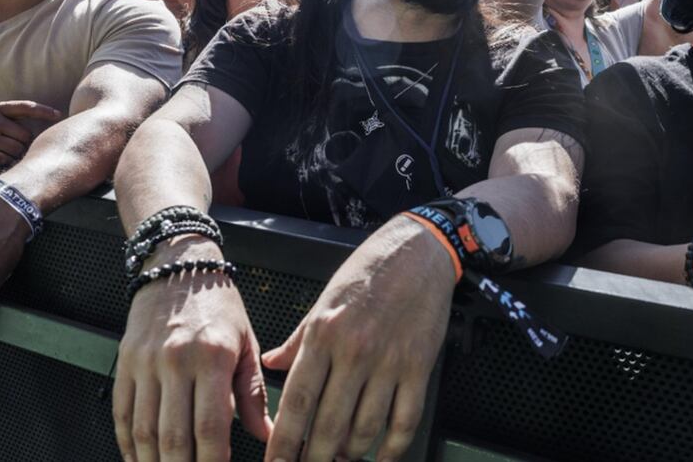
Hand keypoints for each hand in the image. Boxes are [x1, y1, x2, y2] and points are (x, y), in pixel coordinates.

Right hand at [0, 100, 62, 166]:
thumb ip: (1, 118)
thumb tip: (26, 133)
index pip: (25, 107)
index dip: (44, 112)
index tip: (58, 115)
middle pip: (25, 136)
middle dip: (25, 145)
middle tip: (17, 151)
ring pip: (16, 150)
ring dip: (16, 156)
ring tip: (5, 156)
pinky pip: (4, 160)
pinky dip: (5, 163)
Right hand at [114, 238, 270, 460]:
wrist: (179, 264)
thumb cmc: (219, 303)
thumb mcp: (246, 342)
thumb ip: (255, 393)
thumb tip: (268, 434)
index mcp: (214, 356)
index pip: (211, 427)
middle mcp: (177, 361)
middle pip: (174, 437)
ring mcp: (146, 363)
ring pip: (144, 431)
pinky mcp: (125, 362)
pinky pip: (122, 413)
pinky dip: (127, 444)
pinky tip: (138, 459)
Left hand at [262, 217, 455, 460]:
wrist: (417, 251)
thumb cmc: (368, 271)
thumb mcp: (323, 300)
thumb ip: (298, 339)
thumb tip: (272, 365)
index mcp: (323, 333)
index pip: (296, 401)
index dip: (284, 442)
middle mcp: (354, 351)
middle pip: (329, 424)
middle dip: (314, 458)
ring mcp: (389, 362)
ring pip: (365, 429)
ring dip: (350, 455)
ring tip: (340, 461)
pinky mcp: (419, 367)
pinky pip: (404, 420)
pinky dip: (393, 448)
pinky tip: (383, 458)